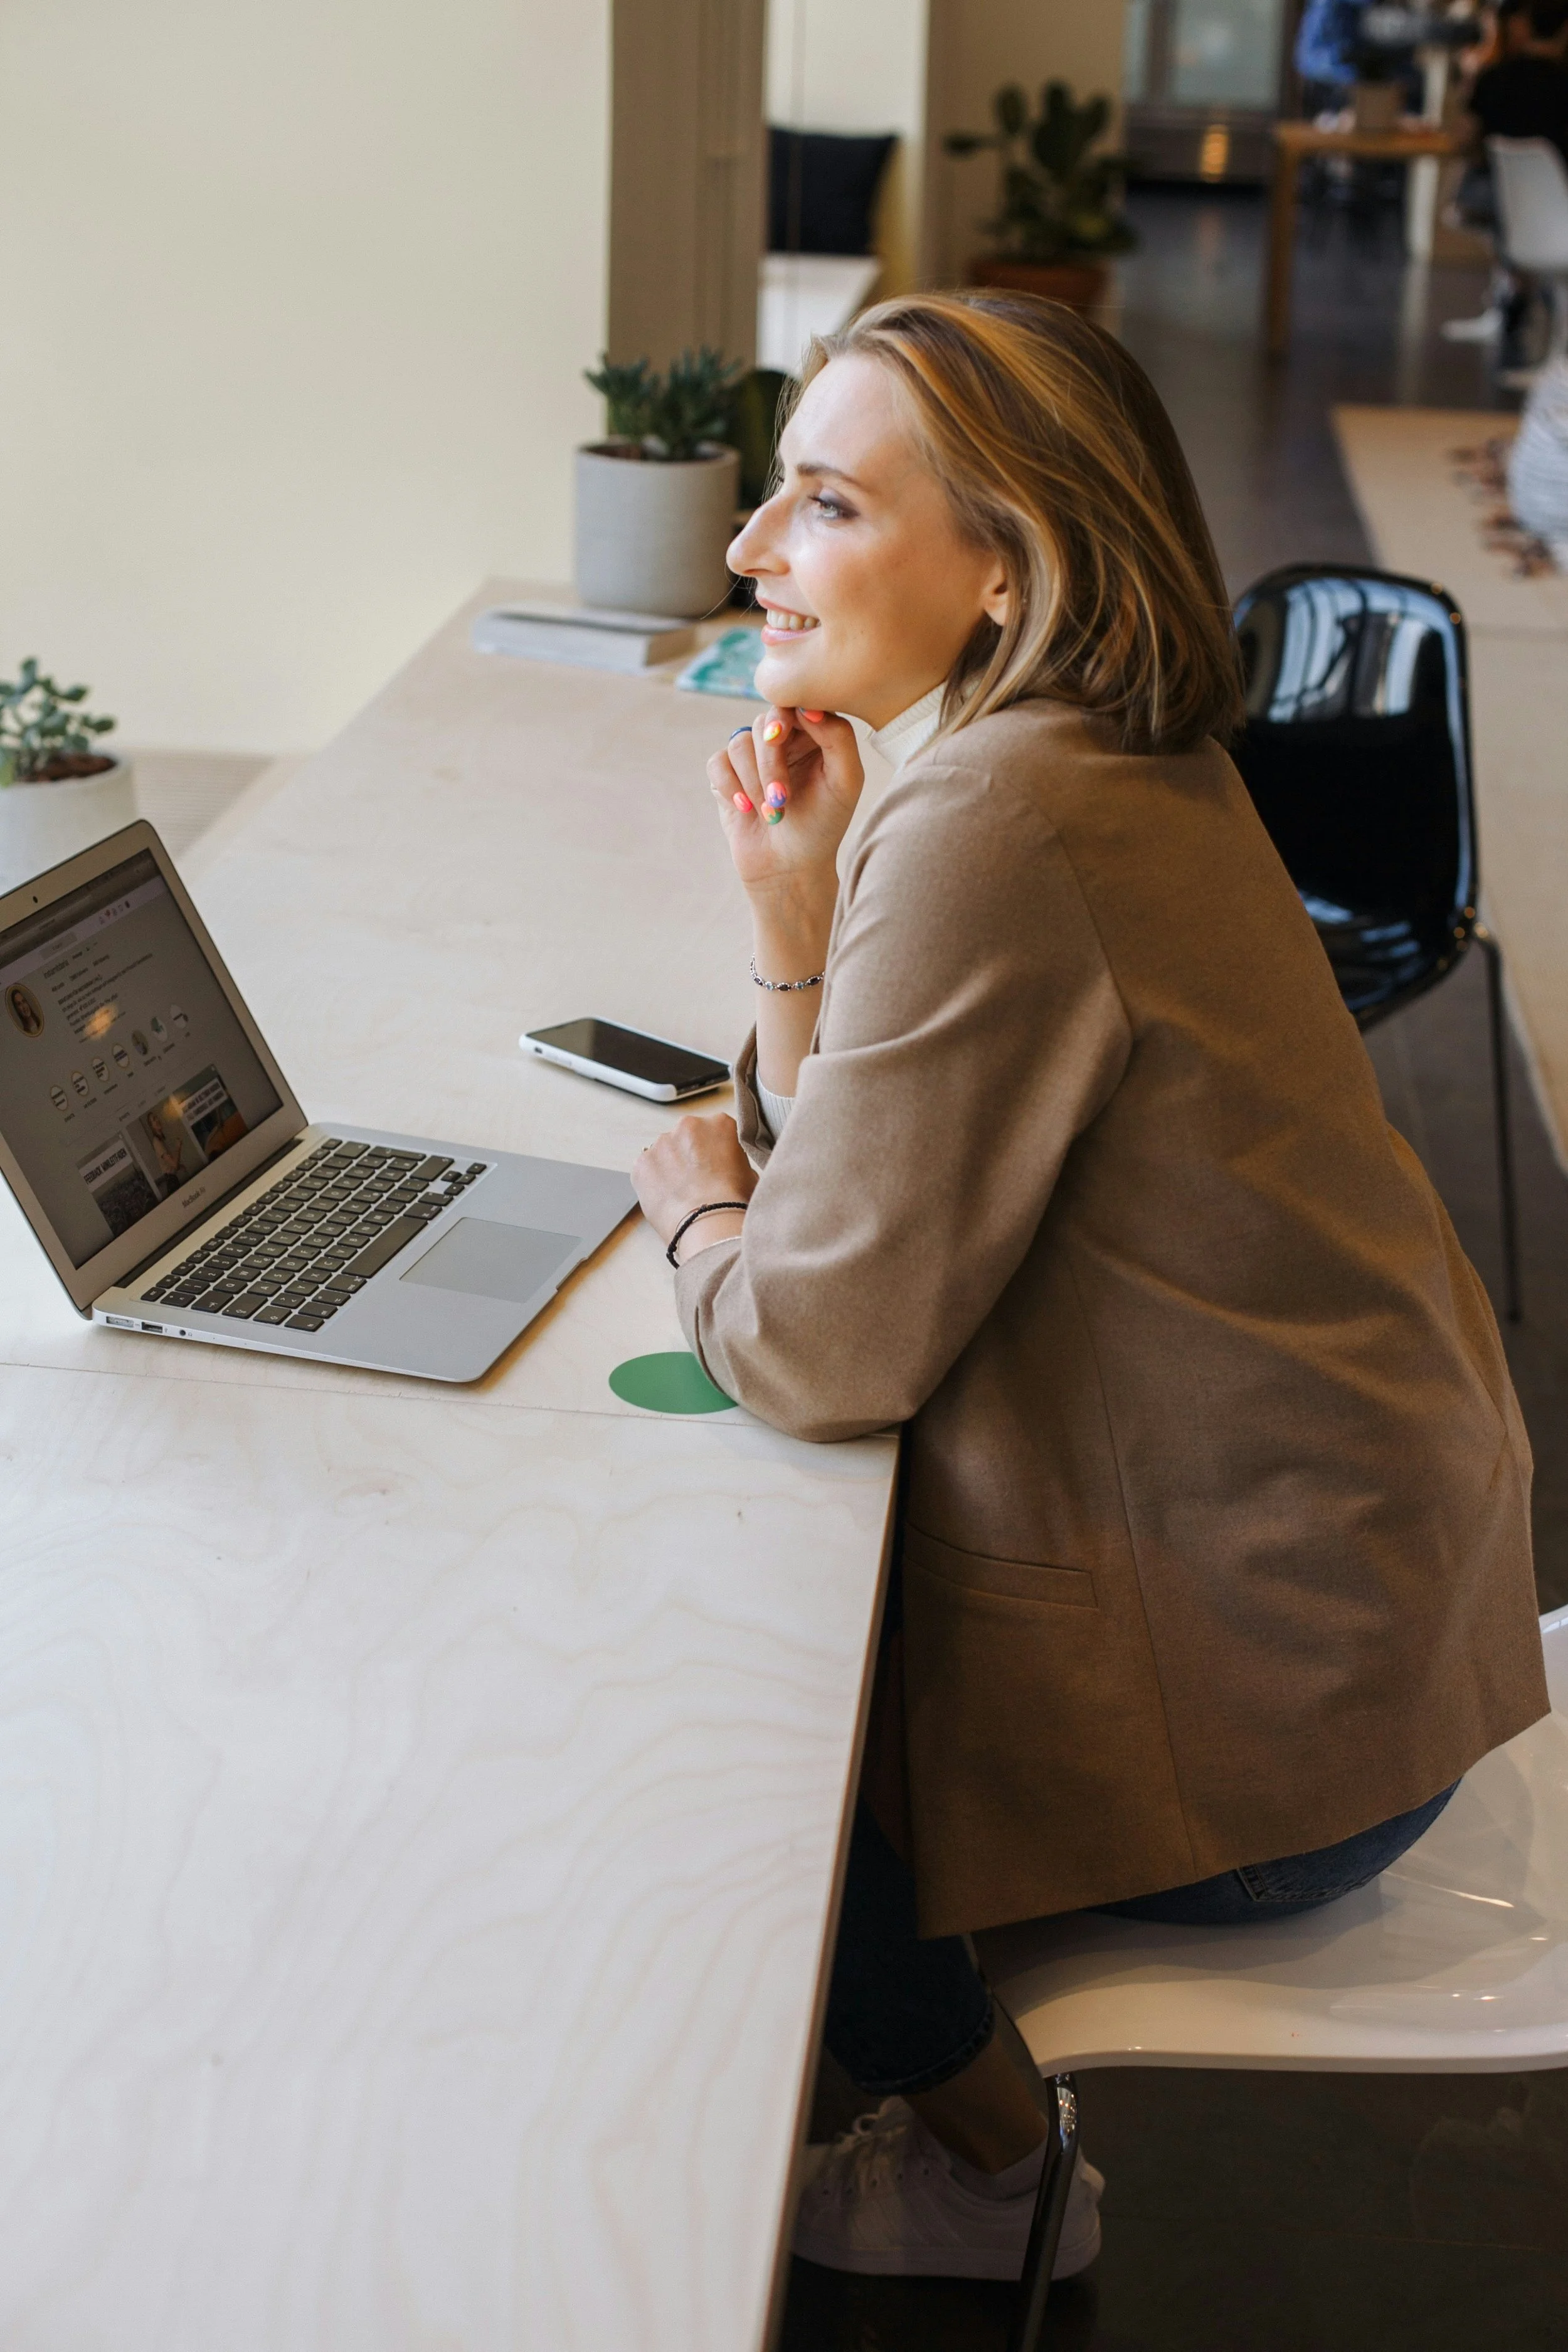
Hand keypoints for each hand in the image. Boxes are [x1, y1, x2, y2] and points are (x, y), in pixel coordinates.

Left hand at [634, 1114, 757, 1257]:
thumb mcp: (751, 1174)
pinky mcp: (642, 1162)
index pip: (715, 1131)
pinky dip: (653, 1182)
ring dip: (670, 1167)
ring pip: (665, 1152)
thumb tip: (729, 1168)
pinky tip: (667, 1198)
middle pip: (687, 1138)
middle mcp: (688, 1125)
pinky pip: (647, 1169)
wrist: (709, 1224)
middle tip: (698, 1182)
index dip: (715, 1152)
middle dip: (690, 1155)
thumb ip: (736, 1161)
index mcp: (720, 1123)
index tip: (716, 1168)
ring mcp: (662, 1143)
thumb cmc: (734, 1202)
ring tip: (682, 1194)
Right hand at [707, 707, 863, 929]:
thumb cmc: (824, 826)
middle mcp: (783, 740)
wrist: (790, 869)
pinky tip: (746, 809)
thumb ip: (839, 737)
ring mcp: (752, 756)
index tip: (786, 737)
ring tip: (771, 813)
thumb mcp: (846, 782)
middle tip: (781, 798)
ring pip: (739, 743)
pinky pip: (717, 762)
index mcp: (814, 734)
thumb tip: (808, 707)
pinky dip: (730, 787)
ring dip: (754, 782)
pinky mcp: (726, 775)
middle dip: (771, 763)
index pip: (796, 703)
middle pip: (765, 723)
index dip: (788, 717)